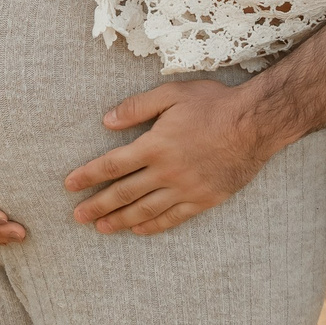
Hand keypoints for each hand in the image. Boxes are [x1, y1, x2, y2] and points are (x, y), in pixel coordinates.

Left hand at [63, 78, 288, 236]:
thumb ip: (138, 107)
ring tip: (102, 228)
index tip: (69, 185)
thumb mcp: (173, 93)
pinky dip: (153, 226)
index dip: (88, 176)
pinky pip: (173, 218)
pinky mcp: (203, 200)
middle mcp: (166, 172)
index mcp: (155, 145)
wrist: (256, 124)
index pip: (112, 165)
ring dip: (120, 221)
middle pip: (123, 193)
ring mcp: (185, 189)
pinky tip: (139, 230)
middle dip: (97, 206)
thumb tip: (107, 121)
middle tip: (77, 217)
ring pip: (145, 210)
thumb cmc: (214, 104)